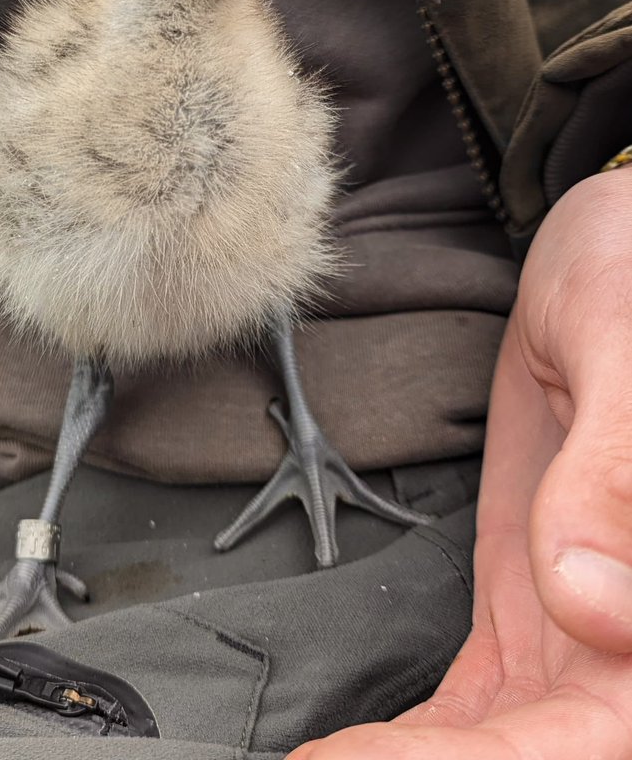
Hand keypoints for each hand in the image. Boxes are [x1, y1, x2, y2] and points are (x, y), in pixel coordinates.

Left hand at [288, 168, 631, 758]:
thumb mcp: (626, 351)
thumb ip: (615, 475)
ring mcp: (587, 619)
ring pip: (508, 737)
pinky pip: (486, 697)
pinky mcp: (537, 594)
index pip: (603, 725)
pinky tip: (357, 748)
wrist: (613, 252)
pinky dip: (423, 737)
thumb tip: (594, 605)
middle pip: (546, 747)